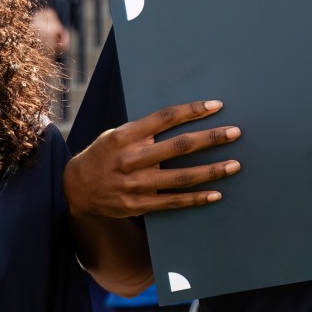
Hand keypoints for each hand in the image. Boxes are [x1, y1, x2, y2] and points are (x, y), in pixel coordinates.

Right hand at [64, 99, 240, 218]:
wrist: (76, 188)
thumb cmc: (104, 155)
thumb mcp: (116, 134)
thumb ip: (144, 129)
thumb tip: (182, 118)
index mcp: (125, 135)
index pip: (165, 118)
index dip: (192, 110)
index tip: (216, 106)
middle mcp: (131, 158)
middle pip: (178, 146)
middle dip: (210, 138)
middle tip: (235, 132)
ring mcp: (135, 184)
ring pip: (180, 177)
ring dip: (211, 171)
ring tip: (235, 165)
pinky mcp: (138, 205)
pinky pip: (173, 202)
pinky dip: (196, 199)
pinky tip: (216, 194)